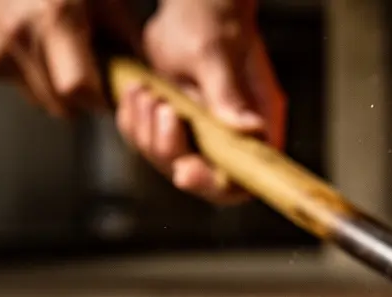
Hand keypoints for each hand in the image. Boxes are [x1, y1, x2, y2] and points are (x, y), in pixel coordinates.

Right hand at [0, 0, 134, 115]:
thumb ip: (124, 33)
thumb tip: (144, 70)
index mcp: (54, 18)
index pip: (78, 90)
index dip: (102, 100)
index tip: (118, 95)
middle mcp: (21, 36)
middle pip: (60, 104)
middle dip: (86, 101)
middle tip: (100, 78)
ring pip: (42, 101)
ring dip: (61, 93)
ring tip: (73, 60)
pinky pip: (23, 86)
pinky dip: (41, 80)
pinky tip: (49, 53)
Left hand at [116, 0, 286, 204]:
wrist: (194, 2)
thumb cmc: (213, 19)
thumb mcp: (217, 56)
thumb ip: (230, 95)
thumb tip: (253, 130)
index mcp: (257, 125)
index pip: (242, 179)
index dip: (214, 184)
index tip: (186, 170)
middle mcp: (232, 135)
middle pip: (200, 174)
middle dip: (169, 150)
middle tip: (160, 111)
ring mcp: (205, 131)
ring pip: (168, 159)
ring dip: (146, 133)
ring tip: (146, 92)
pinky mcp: (180, 122)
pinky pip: (150, 140)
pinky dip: (135, 123)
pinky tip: (137, 93)